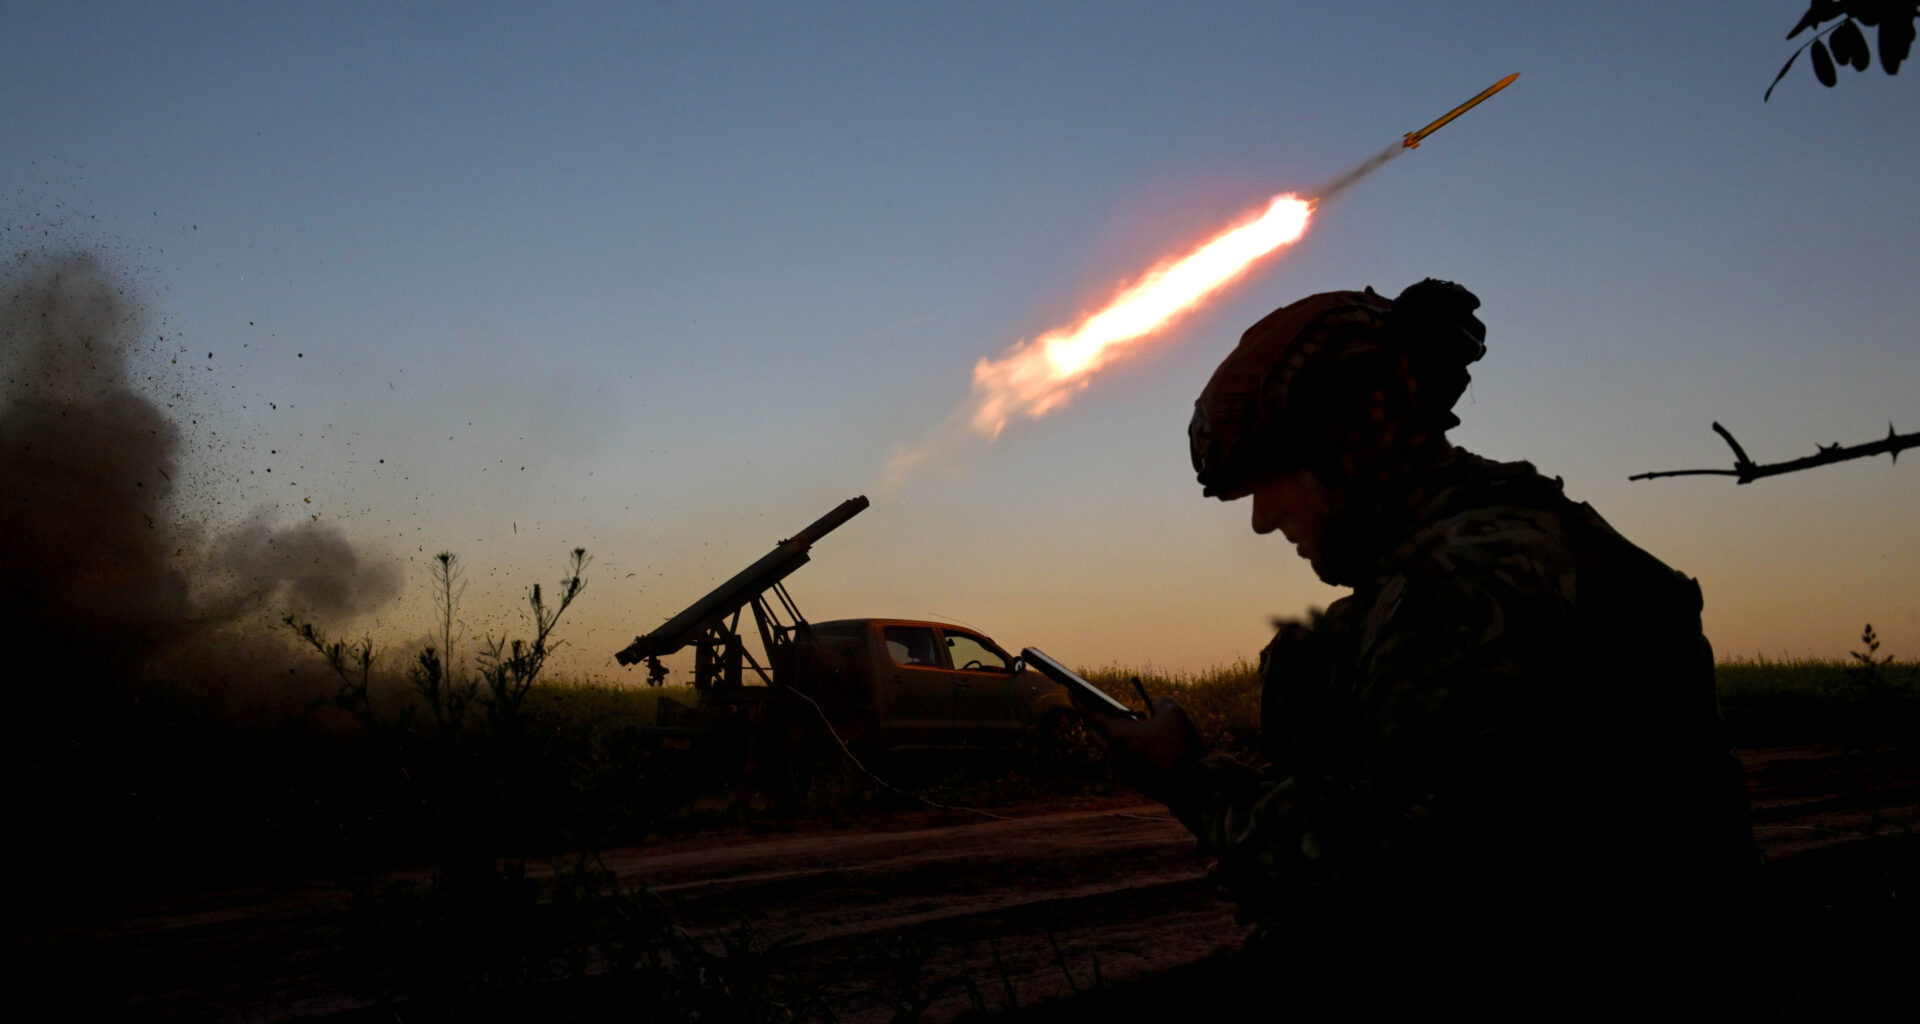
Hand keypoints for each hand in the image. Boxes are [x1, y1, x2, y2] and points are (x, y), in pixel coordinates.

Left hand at [1087, 697, 1204, 803]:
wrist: (1191, 785)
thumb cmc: (1179, 746)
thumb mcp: (1173, 712)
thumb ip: (1160, 702)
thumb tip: (1157, 704)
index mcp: (1119, 736)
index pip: (1093, 714)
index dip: (1081, 701)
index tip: (1070, 692)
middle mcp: (1116, 755)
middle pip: (1095, 735)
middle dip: (1093, 721)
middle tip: (1097, 711)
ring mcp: (1124, 771)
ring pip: (1113, 750)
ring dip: (1118, 737)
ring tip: (1136, 725)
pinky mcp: (1136, 783)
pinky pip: (1127, 762)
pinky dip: (1131, 751)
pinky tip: (1148, 746)